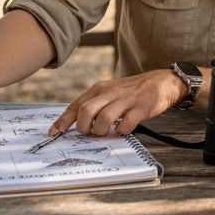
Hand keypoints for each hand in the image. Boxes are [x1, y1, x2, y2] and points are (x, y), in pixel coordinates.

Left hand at [49, 68, 186, 137]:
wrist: (161, 81)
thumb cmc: (131, 91)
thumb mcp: (110, 93)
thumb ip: (95, 105)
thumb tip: (77, 124)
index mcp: (99, 89)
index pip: (76, 105)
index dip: (63, 121)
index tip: (53, 133)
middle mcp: (110, 93)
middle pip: (86, 111)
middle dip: (83, 127)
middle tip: (89, 133)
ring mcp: (126, 100)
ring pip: (104, 117)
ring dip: (101, 130)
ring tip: (107, 133)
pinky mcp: (141, 107)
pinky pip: (127, 123)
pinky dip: (122, 130)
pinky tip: (124, 130)